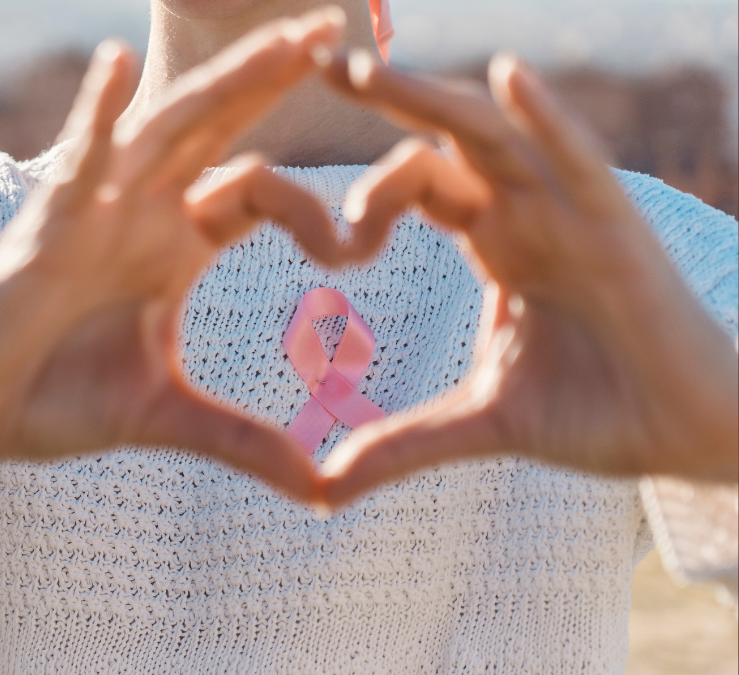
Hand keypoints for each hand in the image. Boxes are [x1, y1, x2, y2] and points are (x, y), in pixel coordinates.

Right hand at [0, 9, 348, 502]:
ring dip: (223, 84)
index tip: (360, 240)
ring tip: (284, 39)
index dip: (316, 202)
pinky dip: (93, 116)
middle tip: (338, 29)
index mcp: (176, 247)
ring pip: (165, 132)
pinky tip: (115, 64)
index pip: (257, 192)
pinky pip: (72, 163)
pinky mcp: (42, 229)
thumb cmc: (54, 398)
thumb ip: (241, 442)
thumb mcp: (164, 418)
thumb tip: (321, 492)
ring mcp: (93, 213)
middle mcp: (141, 215)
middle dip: (274, 81)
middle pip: (219, 133)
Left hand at [314, 50, 738, 507]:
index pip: (419, 186)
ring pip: (494, 136)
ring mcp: (572, 212)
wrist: (691, 436)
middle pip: (445, 141)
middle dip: (386, 103)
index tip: (309, 221)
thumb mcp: (482, 423)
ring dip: (430, 101)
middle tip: (319, 69)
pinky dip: (547, 118)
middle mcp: (528, 212)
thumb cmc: (599, 413)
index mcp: (494, 241)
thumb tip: (322, 488)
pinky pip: (580, 160)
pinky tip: (507, 76)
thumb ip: (404, 444)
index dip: (365, 185)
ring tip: (365, 70)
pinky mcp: (619, 227)